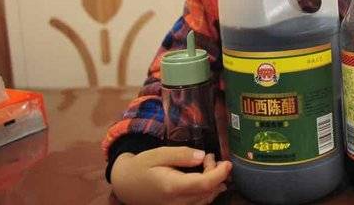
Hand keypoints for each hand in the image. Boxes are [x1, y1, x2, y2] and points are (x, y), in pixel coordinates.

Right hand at [111, 146, 231, 204]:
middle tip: (209, 157)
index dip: (219, 174)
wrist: (125, 185)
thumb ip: (181, 154)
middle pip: (207, 192)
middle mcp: (176, 203)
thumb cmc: (141, 167)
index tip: (228, 163)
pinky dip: (206, 190)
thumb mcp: (158, 154)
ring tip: (206, 164)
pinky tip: (202, 176)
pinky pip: (198, 203)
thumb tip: (202, 156)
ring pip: (205, 200)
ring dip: (212, 182)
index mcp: (172, 187)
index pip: (204, 185)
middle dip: (216, 174)